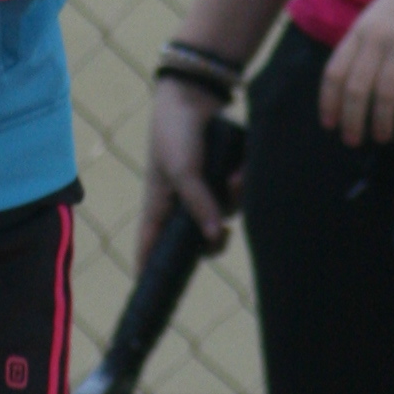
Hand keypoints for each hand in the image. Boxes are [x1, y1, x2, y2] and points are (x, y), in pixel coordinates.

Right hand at [139, 76, 240, 266]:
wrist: (196, 96)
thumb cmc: (175, 134)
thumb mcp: (182, 170)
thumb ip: (198, 203)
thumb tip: (214, 235)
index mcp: (158, 208)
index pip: (149, 250)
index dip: (151, 273)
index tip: (154, 297)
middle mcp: (181, 205)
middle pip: (197, 242)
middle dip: (215, 240)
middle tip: (224, 234)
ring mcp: (203, 194)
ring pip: (224, 217)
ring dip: (235, 201)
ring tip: (237, 176)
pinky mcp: (221, 180)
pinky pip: (238, 197)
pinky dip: (243, 185)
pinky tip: (243, 170)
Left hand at [316, 0, 393, 144]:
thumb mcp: (378, 16)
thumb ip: (365, 44)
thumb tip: (354, 83)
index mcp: (360, 31)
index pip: (334, 73)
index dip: (329, 103)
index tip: (330, 125)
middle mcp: (377, 37)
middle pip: (355, 88)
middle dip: (352, 120)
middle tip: (354, 141)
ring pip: (385, 92)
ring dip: (381, 120)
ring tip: (383, 136)